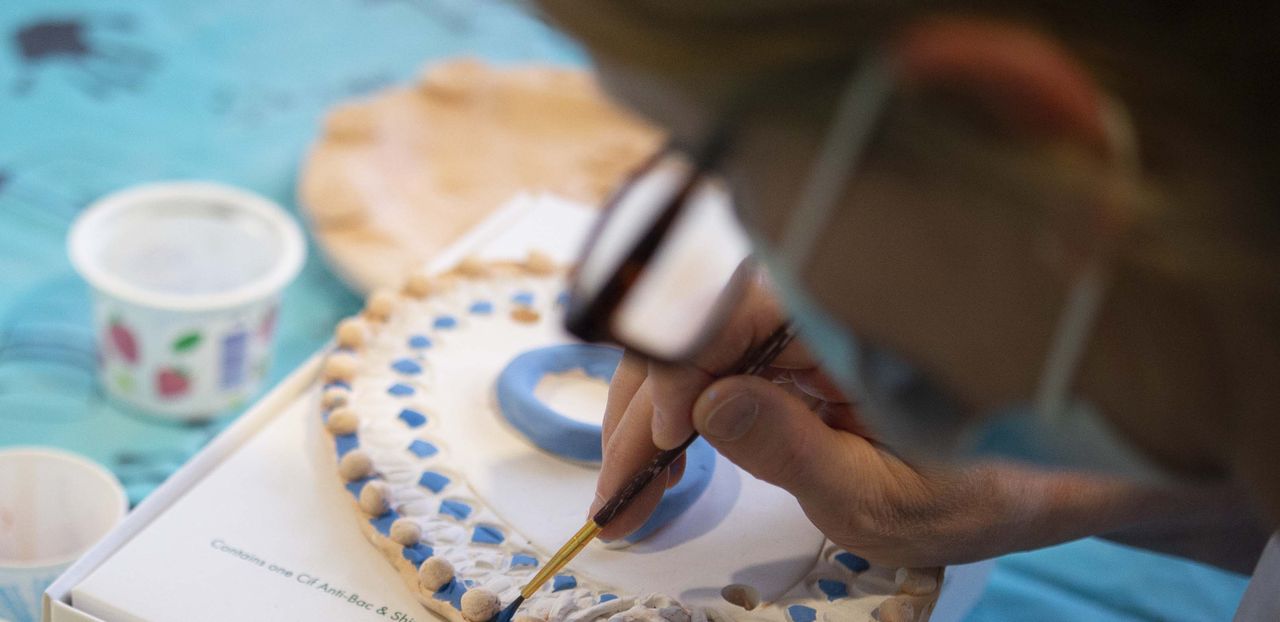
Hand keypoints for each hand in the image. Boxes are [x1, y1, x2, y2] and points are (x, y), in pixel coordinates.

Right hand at [589, 267, 1007, 565]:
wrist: (1045, 474)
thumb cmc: (984, 486)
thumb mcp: (888, 495)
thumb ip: (796, 451)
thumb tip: (703, 404)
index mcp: (854, 316)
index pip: (732, 306)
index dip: (682, 368)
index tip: (666, 443)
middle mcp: (818, 302)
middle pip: (694, 324)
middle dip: (644, 407)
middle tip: (618, 493)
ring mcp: (802, 322)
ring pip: (692, 345)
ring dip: (648, 415)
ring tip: (629, 492)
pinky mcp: (793, 348)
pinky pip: (716, 365)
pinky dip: (679, 417)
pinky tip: (662, 462)